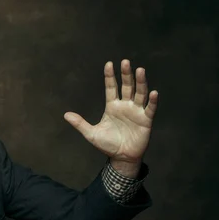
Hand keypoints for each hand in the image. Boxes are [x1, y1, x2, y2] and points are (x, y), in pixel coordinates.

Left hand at [64, 60, 158, 177]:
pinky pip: (150, 108)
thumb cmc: (108, 145)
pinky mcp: (146, 120)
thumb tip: (65, 115)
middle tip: (125, 62)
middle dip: (126, 74)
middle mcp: (125, 106)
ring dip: (140, 82)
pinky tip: (153, 92)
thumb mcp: (91, 134)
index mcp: (112, 107)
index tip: (109, 64)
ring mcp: (136, 111)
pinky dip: (152, 101)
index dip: (110, 77)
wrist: (121, 157)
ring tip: (139, 70)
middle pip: (127, 86)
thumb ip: (80, 123)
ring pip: (139, 93)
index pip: (111, 88)